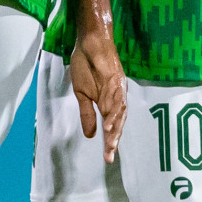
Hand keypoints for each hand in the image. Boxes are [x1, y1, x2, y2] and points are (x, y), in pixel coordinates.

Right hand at [70, 24, 125, 162]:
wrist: (89, 43)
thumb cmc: (85, 65)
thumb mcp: (81, 93)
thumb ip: (87, 113)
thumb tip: (89, 135)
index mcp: (107, 103)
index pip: (111, 127)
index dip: (109, 142)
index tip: (107, 159)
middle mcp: (116, 99)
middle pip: (118, 124)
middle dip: (114, 141)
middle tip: (109, 156)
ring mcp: (118, 90)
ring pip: (120, 114)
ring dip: (115, 129)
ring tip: (109, 143)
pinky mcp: (117, 81)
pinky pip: (117, 100)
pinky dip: (113, 113)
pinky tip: (108, 124)